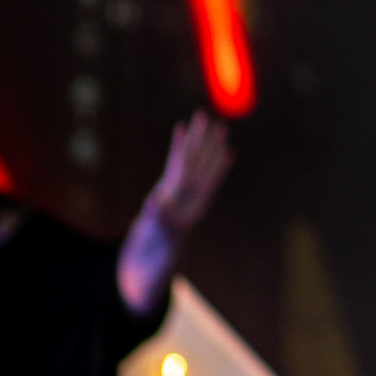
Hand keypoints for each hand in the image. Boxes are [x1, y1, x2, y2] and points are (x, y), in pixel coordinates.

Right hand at [116, 109, 233, 314]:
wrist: (148, 258)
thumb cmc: (156, 250)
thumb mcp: (157, 233)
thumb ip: (157, 218)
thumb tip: (155, 199)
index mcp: (194, 207)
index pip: (207, 183)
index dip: (218, 166)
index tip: (227, 149)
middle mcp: (189, 195)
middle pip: (201, 165)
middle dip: (209, 144)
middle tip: (218, 121)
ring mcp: (179, 189)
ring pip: (190, 160)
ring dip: (197, 140)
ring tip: (203, 118)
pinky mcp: (167, 187)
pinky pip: (174, 162)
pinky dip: (177, 146)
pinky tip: (180, 128)